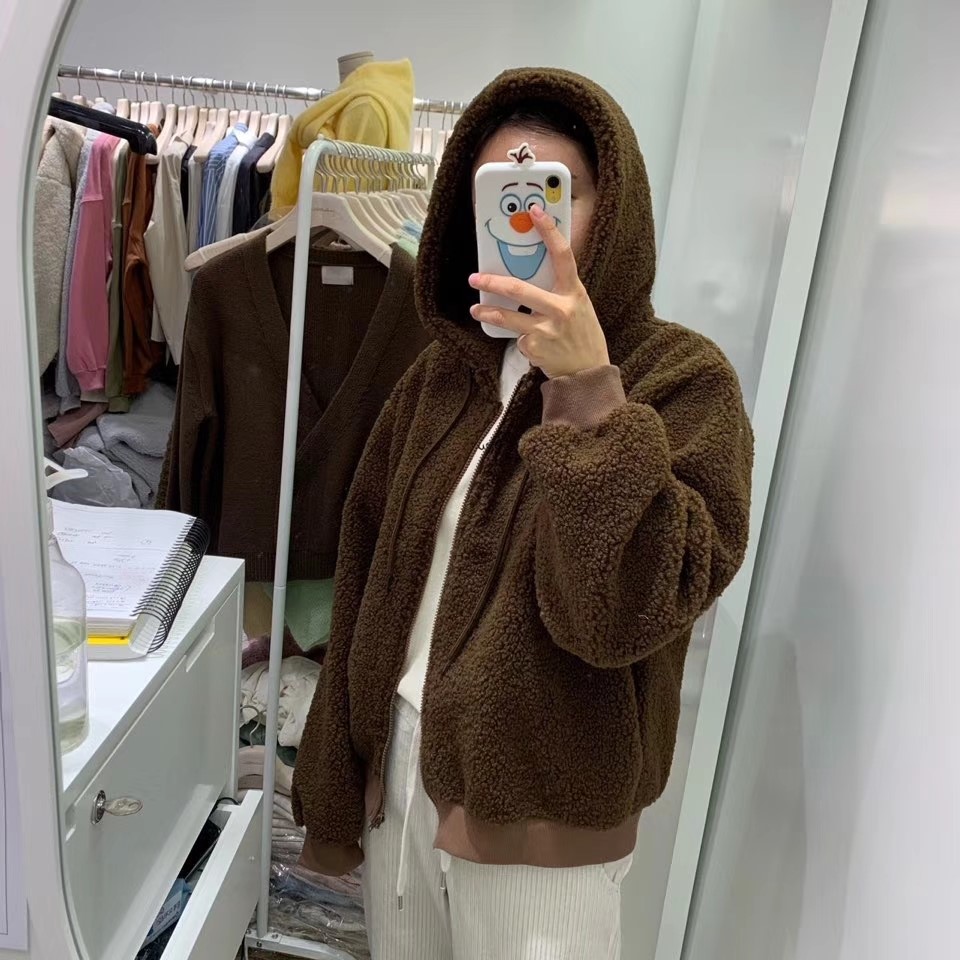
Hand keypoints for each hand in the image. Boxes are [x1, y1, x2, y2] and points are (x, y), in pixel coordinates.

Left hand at [468, 206, 609, 378]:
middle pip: (518, 289)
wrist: (588, 374)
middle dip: (492, 283)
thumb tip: (530, 274)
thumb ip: (559, 292)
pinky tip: (534, 347)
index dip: (549, 231)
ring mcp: (546, 330)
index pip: (562, 255)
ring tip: (476, 311)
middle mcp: (561, 309)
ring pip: (507, 318)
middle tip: (475, 279)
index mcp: (575, 293)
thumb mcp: (579, 307)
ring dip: (487, 313)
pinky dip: (521, 341)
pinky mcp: (535, 349)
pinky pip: (518, 339)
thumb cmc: (583, 337)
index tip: (535, 212)